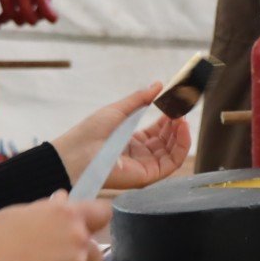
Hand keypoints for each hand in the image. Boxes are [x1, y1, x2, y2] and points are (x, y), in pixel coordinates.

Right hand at [0, 192, 113, 260]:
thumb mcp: (20, 212)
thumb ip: (49, 210)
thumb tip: (63, 201)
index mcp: (69, 216)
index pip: (102, 212)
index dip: (94, 218)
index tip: (86, 223)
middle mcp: (78, 243)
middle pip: (94, 248)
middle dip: (78, 251)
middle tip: (50, 254)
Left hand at [52, 82, 191, 190]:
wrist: (77, 153)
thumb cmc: (90, 132)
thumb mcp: (119, 110)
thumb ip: (140, 99)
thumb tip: (158, 85)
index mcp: (131, 142)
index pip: (157, 132)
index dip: (168, 118)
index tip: (176, 103)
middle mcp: (140, 156)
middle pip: (167, 141)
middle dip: (176, 125)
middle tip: (182, 109)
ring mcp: (145, 166)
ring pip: (173, 151)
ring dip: (181, 133)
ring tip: (182, 117)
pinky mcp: (148, 175)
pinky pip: (172, 162)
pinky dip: (182, 145)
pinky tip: (182, 128)